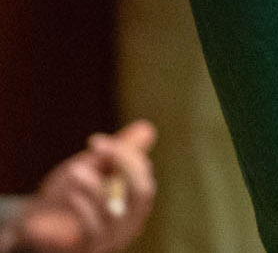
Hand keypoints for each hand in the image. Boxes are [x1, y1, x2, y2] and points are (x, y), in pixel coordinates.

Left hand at [5, 121, 155, 252]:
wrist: (36, 227)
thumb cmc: (67, 196)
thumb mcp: (92, 170)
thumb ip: (116, 153)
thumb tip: (146, 130)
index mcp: (136, 201)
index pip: (143, 173)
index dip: (125, 152)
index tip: (95, 140)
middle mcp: (131, 222)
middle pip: (141, 191)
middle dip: (122, 164)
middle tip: (96, 147)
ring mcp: (112, 239)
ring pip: (115, 211)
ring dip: (95, 188)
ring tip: (74, 170)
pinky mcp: (91, 249)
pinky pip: (93, 229)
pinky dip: (84, 209)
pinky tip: (71, 196)